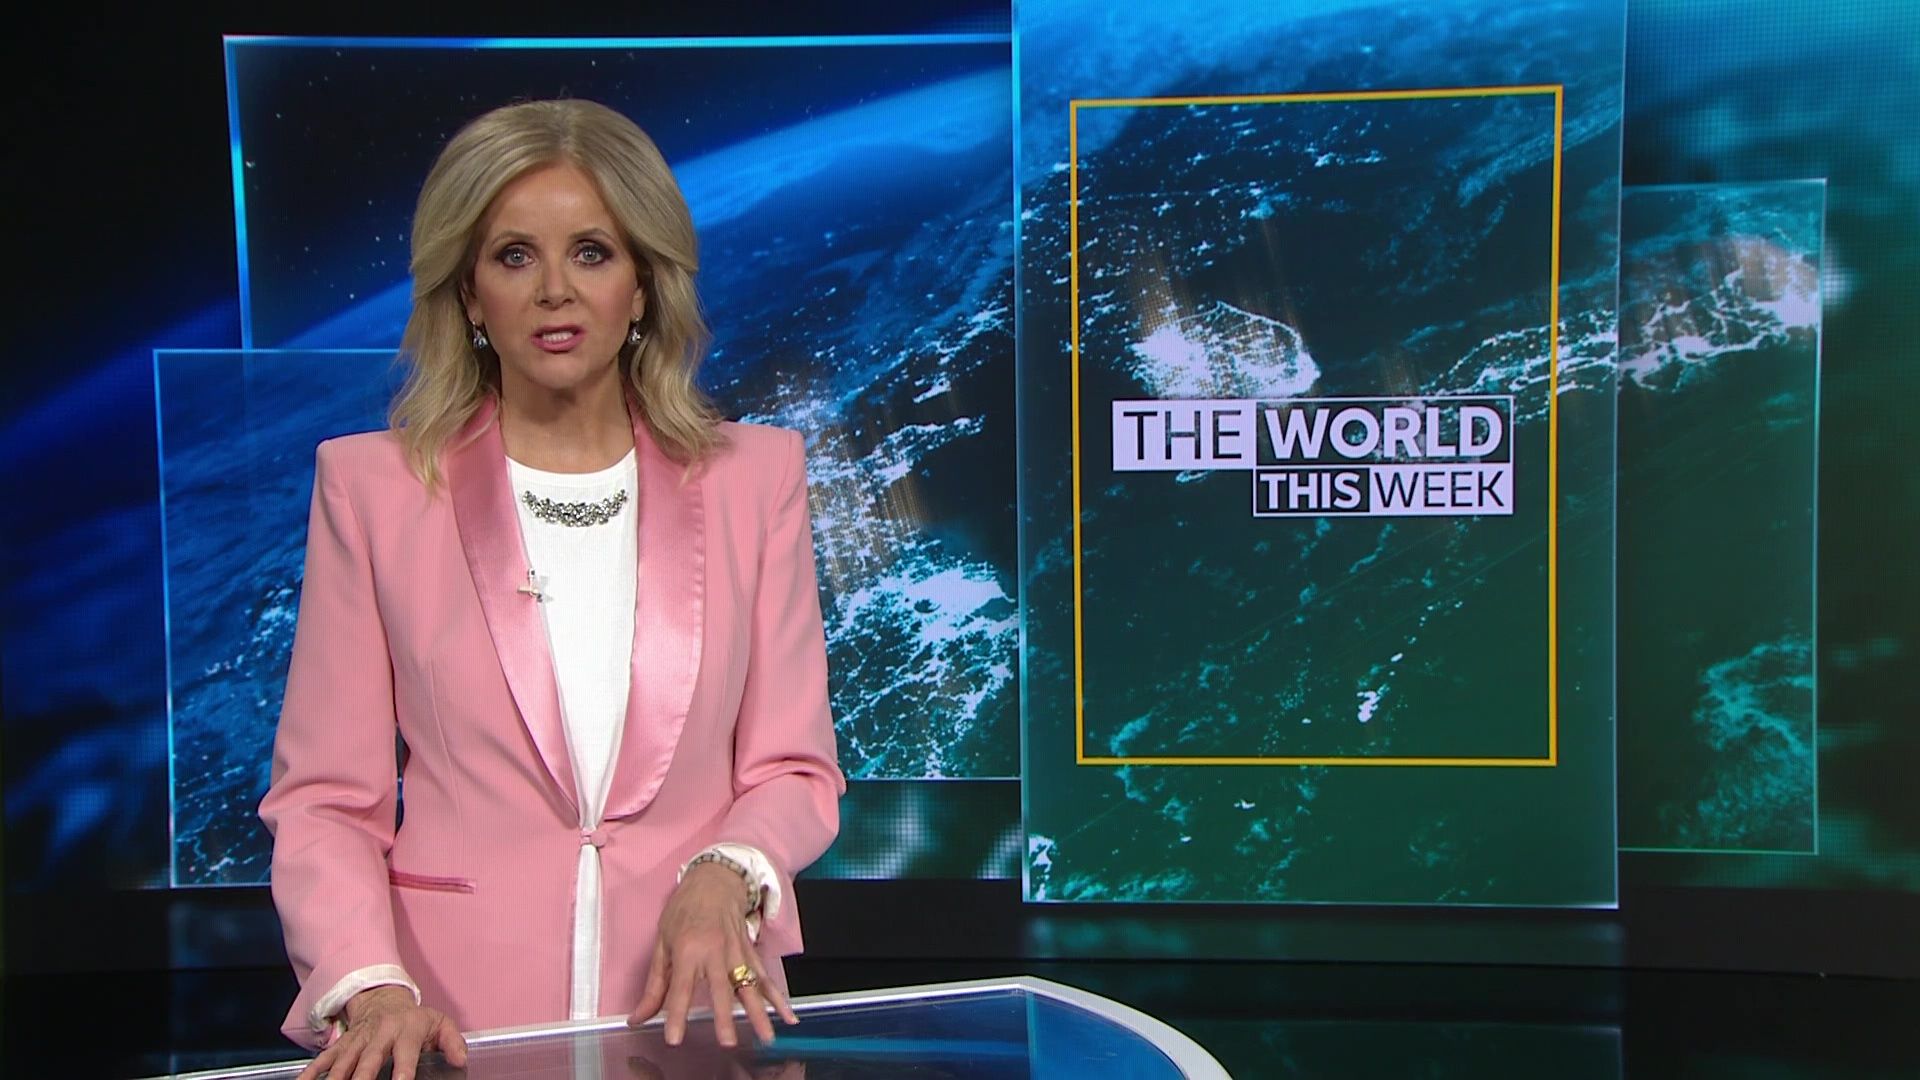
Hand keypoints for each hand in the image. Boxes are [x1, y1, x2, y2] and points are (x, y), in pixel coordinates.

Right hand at [297, 985, 468, 1079]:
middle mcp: (380, 1035)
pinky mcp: (342, 1045)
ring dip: (336, 1078)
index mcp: (406, 1031)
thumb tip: (461, 1060)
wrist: (384, 999)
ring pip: (344, 1061)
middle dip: (362, 1078)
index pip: (405, 1052)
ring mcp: (358, 1040)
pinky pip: (325, 1060)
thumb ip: (452, 1042)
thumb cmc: (416, 1020)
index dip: (403, 1069)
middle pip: (369, 1059)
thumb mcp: (440, 1024)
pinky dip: (312, 1072)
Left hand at [628, 863, 798, 1046]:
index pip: (680, 989)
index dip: (676, 1014)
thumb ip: (654, 985)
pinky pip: (764, 978)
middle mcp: (715, 952)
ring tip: (766, 1036)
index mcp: (688, 949)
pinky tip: (788, 1015)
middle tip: (728, 1041)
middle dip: (725, 1017)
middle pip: (721, 989)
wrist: (716, 880)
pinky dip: (777, 997)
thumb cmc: (684, 910)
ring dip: (759, 1012)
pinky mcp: (750, 953)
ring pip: (749, 986)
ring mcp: (737, 953)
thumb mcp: (662, 942)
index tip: (675, 1038)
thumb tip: (638, 1017)